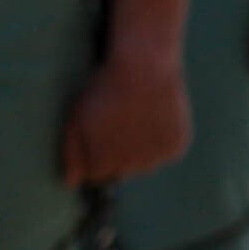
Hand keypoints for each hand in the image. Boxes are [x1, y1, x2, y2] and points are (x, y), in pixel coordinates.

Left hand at [61, 43, 193, 187]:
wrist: (145, 66)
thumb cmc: (105, 89)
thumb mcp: (77, 118)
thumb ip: (71, 153)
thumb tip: (72, 183)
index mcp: (101, 164)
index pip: (95, 173)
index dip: (95, 149)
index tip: (99, 126)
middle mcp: (130, 168)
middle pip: (121, 170)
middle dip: (118, 151)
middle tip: (120, 119)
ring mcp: (155, 159)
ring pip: (144, 163)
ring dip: (140, 147)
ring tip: (138, 116)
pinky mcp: (176, 147)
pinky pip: (166, 152)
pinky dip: (161, 139)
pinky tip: (156, 117)